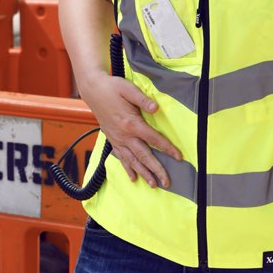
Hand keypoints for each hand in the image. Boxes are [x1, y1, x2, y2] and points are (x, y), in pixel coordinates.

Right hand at [79, 72, 181, 187]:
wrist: (93, 90)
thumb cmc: (112, 88)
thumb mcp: (128, 89)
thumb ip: (143, 100)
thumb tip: (156, 108)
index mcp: (132, 123)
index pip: (154, 139)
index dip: (167, 148)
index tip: (179, 157)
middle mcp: (125, 135)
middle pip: (144, 156)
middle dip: (156, 170)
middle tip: (167, 182)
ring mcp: (118, 139)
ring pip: (132, 161)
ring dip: (143, 173)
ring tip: (153, 185)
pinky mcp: (112, 140)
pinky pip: (121, 157)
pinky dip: (128, 168)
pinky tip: (133, 178)